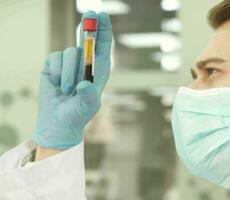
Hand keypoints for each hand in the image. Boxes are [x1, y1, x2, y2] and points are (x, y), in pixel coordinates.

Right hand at [32, 11, 111, 148]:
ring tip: (68, 90)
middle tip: (90, 13)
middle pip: (87, 38)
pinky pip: (55, 59)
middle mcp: (85, 62)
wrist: (60, 121)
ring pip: (70, 53)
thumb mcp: (90, 106)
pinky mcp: (53, 65)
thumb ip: (90, 96)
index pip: (103, 45)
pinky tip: (57, 86)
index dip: (103, 29)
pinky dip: (56, 73)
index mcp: (99, 68)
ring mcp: (69, 63)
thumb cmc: (80, 113)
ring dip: (69, 73)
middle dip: (89, 25)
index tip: (102, 14)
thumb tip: (85, 83)